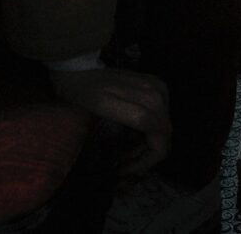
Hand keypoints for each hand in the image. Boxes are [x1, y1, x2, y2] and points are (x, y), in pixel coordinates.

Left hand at [48, 63, 170, 173]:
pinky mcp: (155, 90)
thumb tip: (162, 135)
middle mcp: (161, 94)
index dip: (145, 162)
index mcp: (152, 100)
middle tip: (119, 166)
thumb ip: (138, 117)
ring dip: (144, 148)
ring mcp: (159, 90)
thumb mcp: (106, 106)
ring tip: (121, 156)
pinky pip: (157, 120)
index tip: (122, 170)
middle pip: (163, 138)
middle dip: (144, 157)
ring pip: (162, 131)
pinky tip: (128, 139)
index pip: (161, 142)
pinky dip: (144, 135)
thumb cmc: (85, 91)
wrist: (77, 70)